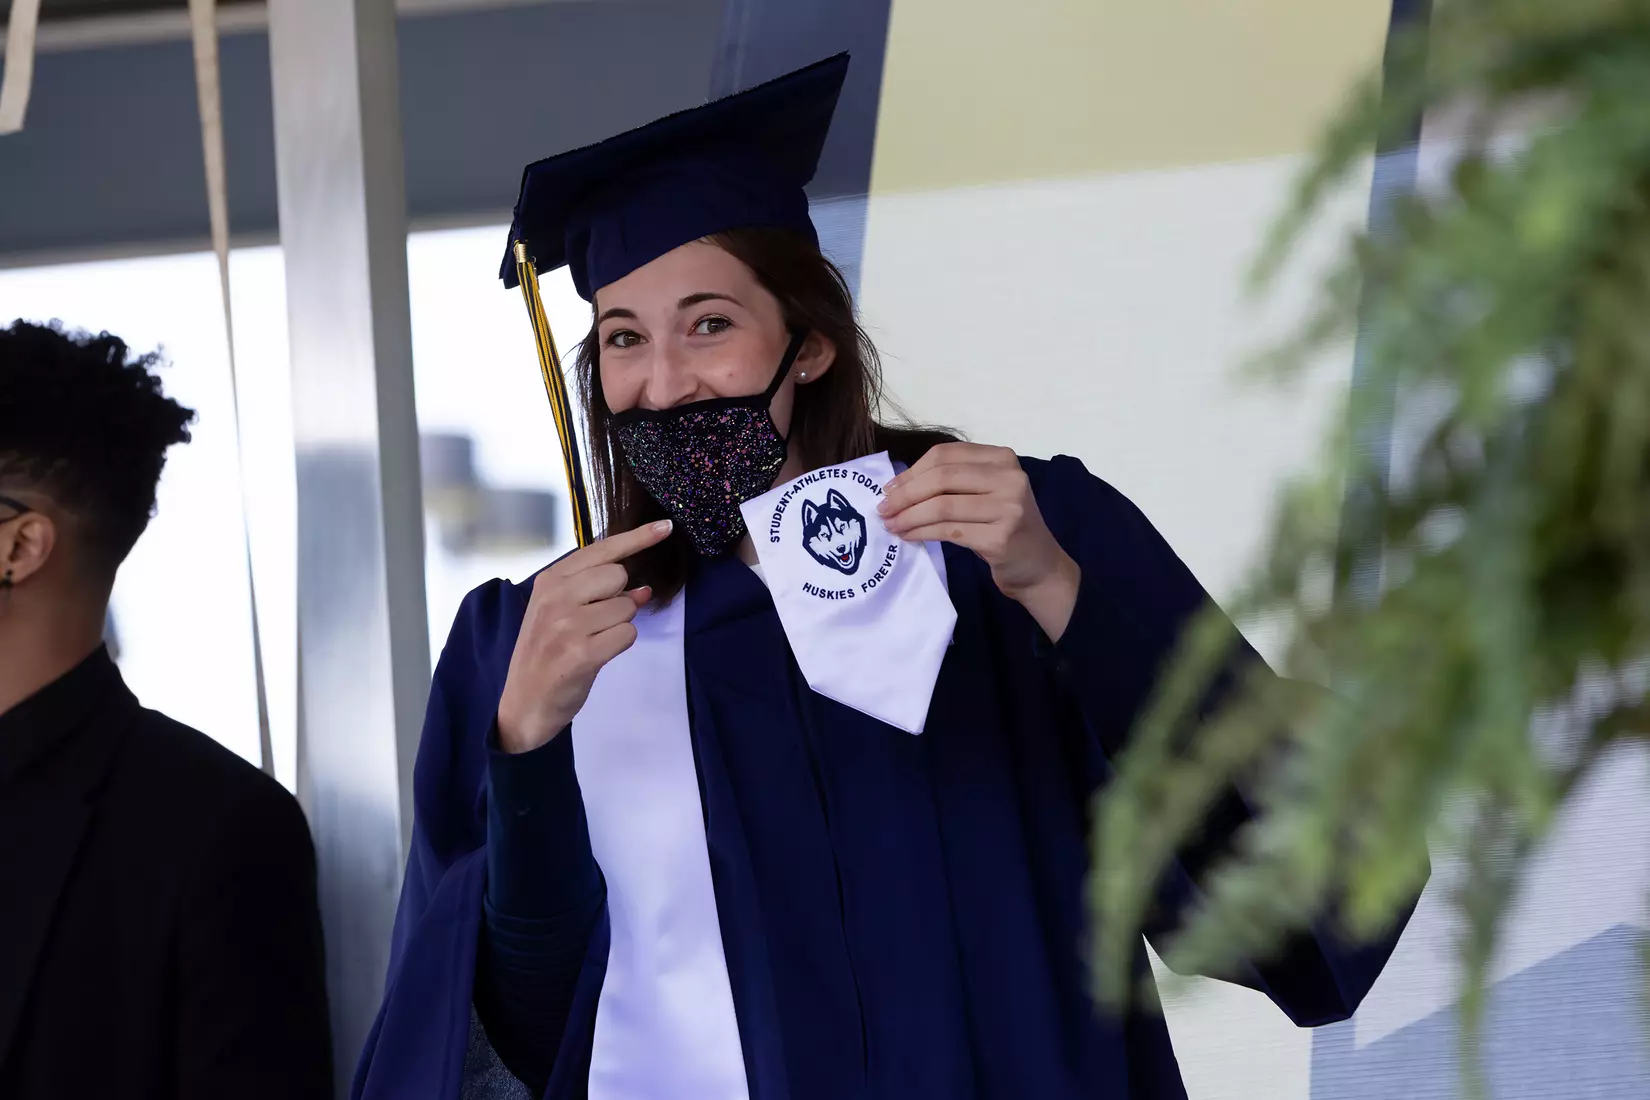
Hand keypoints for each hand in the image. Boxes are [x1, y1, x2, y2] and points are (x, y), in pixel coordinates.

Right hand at [495, 519, 673, 753]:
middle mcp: (555, 598)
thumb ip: (599, 596)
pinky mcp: (581, 653)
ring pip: (626, 607)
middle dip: (618, 598)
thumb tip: (644, 588)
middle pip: (618, 576)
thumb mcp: (561, 616)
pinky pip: (627, 634)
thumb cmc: (546, 655)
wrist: (523, 705)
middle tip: (594, 622)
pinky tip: (596, 655)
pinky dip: (620, 645)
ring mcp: (567, 625)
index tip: (665, 527)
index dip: (637, 538)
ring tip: (590, 642)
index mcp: (549, 581)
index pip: (601, 550)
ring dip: (618, 626)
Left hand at [879, 443, 1080, 640]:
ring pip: (942, 504)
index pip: (946, 455)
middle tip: (883, 509)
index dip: (912, 471)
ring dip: (908, 516)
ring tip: (891, 525)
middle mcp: (1009, 478)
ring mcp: (1007, 507)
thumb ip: (953, 481)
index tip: (889, 489)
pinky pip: (948, 530)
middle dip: (905, 494)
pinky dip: (922, 532)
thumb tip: (898, 485)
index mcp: (1003, 458)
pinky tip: (908, 536)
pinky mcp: (1000, 536)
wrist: (1039, 566)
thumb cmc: (1004, 527)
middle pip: (941, 477)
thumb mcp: (986, 493)